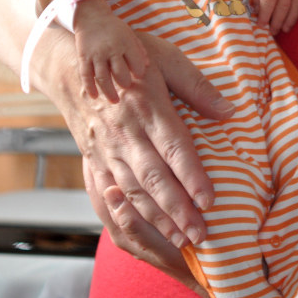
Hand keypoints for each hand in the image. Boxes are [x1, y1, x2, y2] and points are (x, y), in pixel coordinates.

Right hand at [29, 26, 234, 256]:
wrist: (69, 64)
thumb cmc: (125, 56)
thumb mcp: (164, 57)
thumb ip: (196, 85)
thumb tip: (228, 110)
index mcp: (146, 106)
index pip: (173, 147)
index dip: (191, 176)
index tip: (209, 200)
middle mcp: (125, 133)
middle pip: (153, 178)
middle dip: (177, 210)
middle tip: (201, 235)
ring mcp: (106, 150)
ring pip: (132, 192)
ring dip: (157, 220)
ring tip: (182, 242)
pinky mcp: (94, 161)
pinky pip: (111, 194)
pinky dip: (129, 217)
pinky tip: (147, 232)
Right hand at [73, 0, 149, 101]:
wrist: (91, 16)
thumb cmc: (114, 28)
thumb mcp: (129, 34)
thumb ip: (139, 50)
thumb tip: (147, 66)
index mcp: (125, 43)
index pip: (136, 63)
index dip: (139, 72)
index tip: (138, 78)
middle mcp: (111, 49)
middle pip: (120, 73)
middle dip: (125, 83)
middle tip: (126, 88)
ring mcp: (96, 54)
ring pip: (103, 77)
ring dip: (109, 92)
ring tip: (115, 101)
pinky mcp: (83, 57)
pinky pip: (86, 75)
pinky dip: (90, 87)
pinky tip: (94, 97)